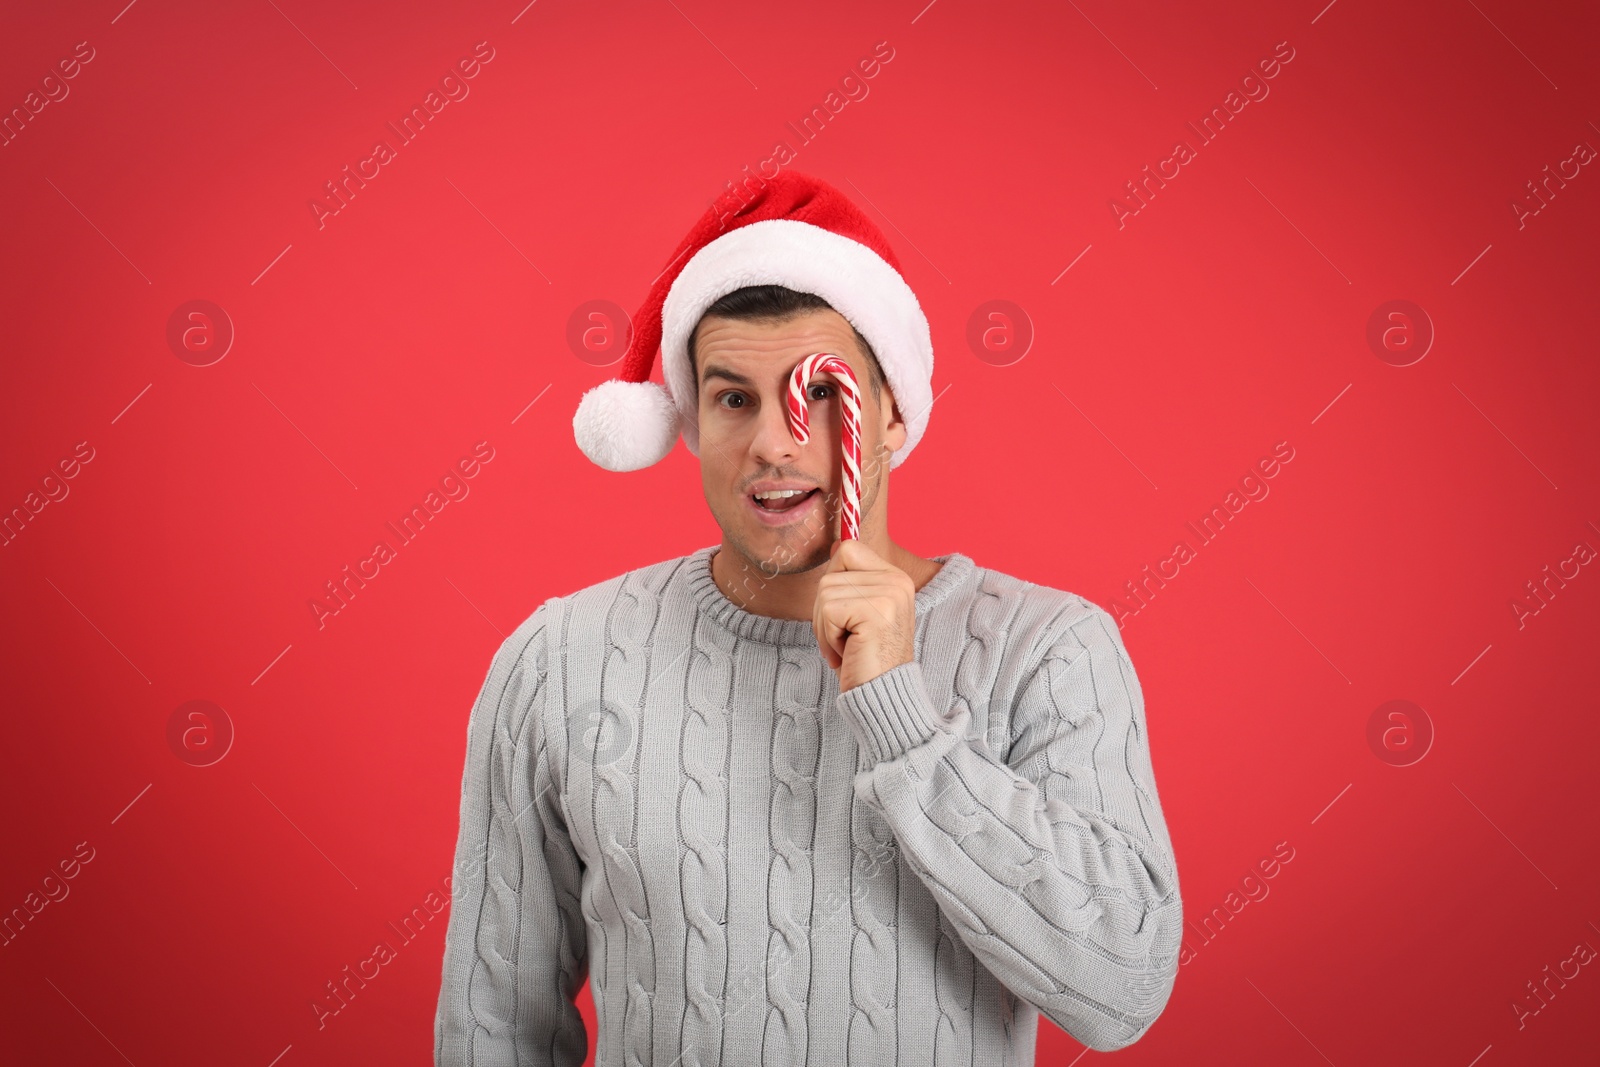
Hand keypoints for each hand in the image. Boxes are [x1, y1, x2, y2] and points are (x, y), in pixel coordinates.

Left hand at [813, 539, 916, 692]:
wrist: (881, 696)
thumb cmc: (866, 658)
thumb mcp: (860, 613)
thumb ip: (852, 581)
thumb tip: (835, 547)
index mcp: (896, 578)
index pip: (848, 550)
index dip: (834, 580)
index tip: (844, 614)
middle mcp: (897, 581)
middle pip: (831, 571)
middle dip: (824, 607)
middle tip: (844, 636)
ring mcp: (889, 594)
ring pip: (825, 591)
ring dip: (825, 626)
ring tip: (848, 646)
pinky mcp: (876, 611)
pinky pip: (828, 611)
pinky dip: (828, 637)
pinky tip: (848, 652)